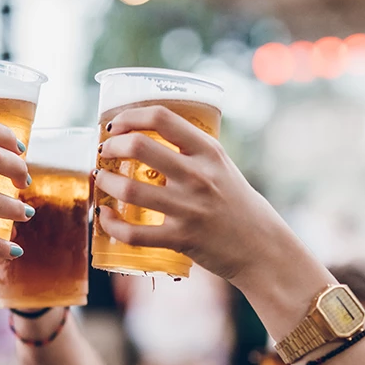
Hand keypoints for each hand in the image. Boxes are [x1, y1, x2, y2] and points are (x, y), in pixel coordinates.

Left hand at [95, 105, 291, 287]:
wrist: (262, 248)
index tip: (115, 125)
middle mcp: (198, 176)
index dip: (130, 116)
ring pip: (129, 189)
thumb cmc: (237, 204)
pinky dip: (111, 224)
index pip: (162, 118)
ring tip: (102, 181)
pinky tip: (105, 217)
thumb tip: (146, 137)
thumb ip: (191, 151)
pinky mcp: (181, 239)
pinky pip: (134, 233)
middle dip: (111, 147)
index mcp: (209, 151)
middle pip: (139, 147)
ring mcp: (189, 208)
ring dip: (106, 183)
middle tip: (104, 152)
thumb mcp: (221, 166)